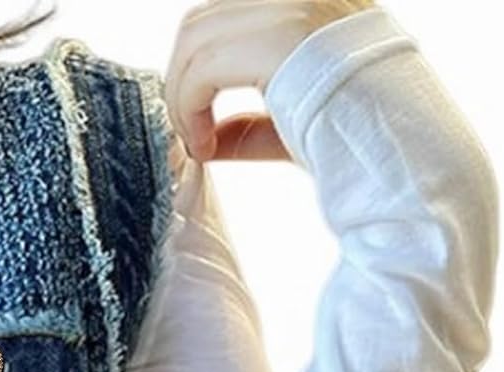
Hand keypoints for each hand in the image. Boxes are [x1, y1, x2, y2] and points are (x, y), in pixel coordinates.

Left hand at [164, 0, 376, 160]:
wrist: (401, 146)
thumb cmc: (360, 138)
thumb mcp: (299, 119)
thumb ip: (254, 122)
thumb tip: (211, 136)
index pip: (228, 9)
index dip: (199, 60)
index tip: (198, 113)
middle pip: (202, 19)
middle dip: (181, 78)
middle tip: (190, 129)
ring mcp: (293, 3)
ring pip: (195, 40)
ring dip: (182, 98)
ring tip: (198, 140)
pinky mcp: (281, 35)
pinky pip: (203, 68)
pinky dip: (190, 108)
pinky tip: (204, 143)